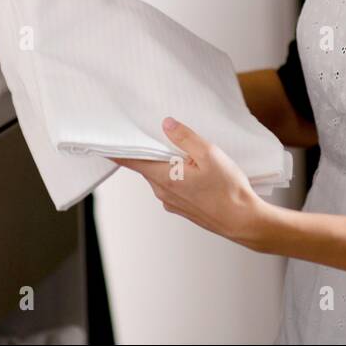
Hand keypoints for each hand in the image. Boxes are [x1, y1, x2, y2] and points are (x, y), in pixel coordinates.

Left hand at [109, 117, 270, 249]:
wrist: (243, 221)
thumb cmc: (228, 189)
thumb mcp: (209, 154)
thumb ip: (185, 138)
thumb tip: (166, 124)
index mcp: (164, 177)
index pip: (130, 161)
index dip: (115, 150)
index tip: (103, 141)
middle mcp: (162, 191)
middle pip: (146, 165)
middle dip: (150, 150)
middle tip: (159, 133)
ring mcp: (171, 201)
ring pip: (160, 175)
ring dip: (167, 163)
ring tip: (188, 153)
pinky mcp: (181, 207)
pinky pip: (171, 186)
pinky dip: (176, 175)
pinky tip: (196, 171)